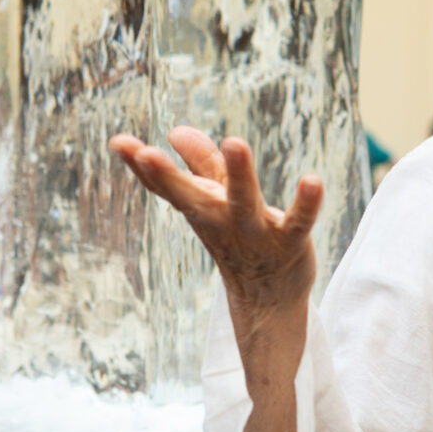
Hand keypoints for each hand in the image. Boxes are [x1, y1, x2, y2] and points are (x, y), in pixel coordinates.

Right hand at [108, 129, 321, 323]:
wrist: (269, 300)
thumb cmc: (240, 240)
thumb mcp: (217, 200)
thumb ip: (202, 164)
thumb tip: (176, 131)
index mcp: (200, 208)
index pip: (166, 186)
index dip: (141, 166)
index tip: (119, 142)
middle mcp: (221, 220)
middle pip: (191, 197)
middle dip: (168, 176)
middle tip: (146, 154)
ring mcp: (254, 233)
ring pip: (244, 203)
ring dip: (240, 174)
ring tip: (234, 142)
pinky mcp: (290, 243)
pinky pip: (299, 223)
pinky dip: (306, 205)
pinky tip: (313, 181)